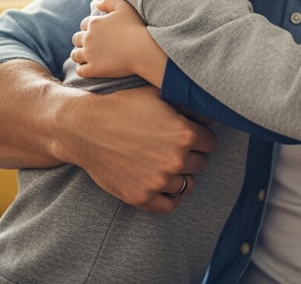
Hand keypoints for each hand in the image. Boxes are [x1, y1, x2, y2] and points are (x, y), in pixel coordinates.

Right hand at [59, 84, 216, 214]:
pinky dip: (170, 197)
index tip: (189, 133)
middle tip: (176, 147)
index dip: (200, 136)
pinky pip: (169, 206)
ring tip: (168, 164)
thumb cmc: (124, 106)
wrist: (87, 128)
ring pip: (188, 185)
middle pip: (201, 163)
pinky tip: (164, 185)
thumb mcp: (159, 95)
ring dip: (182, 175)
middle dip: (192, 155)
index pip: (210, 142)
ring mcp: (159, 181)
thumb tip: (213, 112)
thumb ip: (189, 105)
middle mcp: (176, 159)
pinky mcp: (141, 197)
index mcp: (185, 133)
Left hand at [71, 0, 160, 80]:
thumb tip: (97, 4)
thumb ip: (109, 0)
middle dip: (82, 40)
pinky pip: (80, 71)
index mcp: (94, 23)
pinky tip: (90, 68)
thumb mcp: (124, 7)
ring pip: (75, 55)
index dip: (91, 27)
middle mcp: (88, 38)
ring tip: (88, 56)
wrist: (142, 49)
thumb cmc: (135, 27)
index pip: (84, 24)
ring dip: (79, 55)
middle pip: (77, 39)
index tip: (100, 32)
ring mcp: (89, 55)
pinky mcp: (93, 69)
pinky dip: (83, 69)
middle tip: (93, 44)